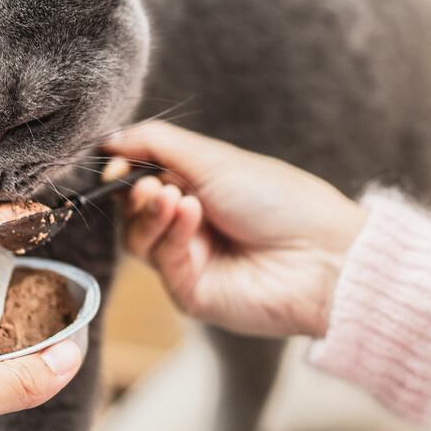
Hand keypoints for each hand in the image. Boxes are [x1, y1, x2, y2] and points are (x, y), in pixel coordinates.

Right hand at [104, 121, 366, 338]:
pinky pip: (161, 261)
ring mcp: (191, 260)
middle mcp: (194, 225)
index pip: (144, 178)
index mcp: (203, 188)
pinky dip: (170, 232)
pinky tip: (191, 214)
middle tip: (148, 183)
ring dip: (149, 212)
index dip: (125, 168)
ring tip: (171, 195)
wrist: (320, 256)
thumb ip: (159, 145)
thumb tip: (110, 138)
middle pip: (134, 211)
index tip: (114, 159)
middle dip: (134, 192)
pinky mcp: (191, 292)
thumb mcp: (217, 159)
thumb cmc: (282, 201)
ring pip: (138, 238)